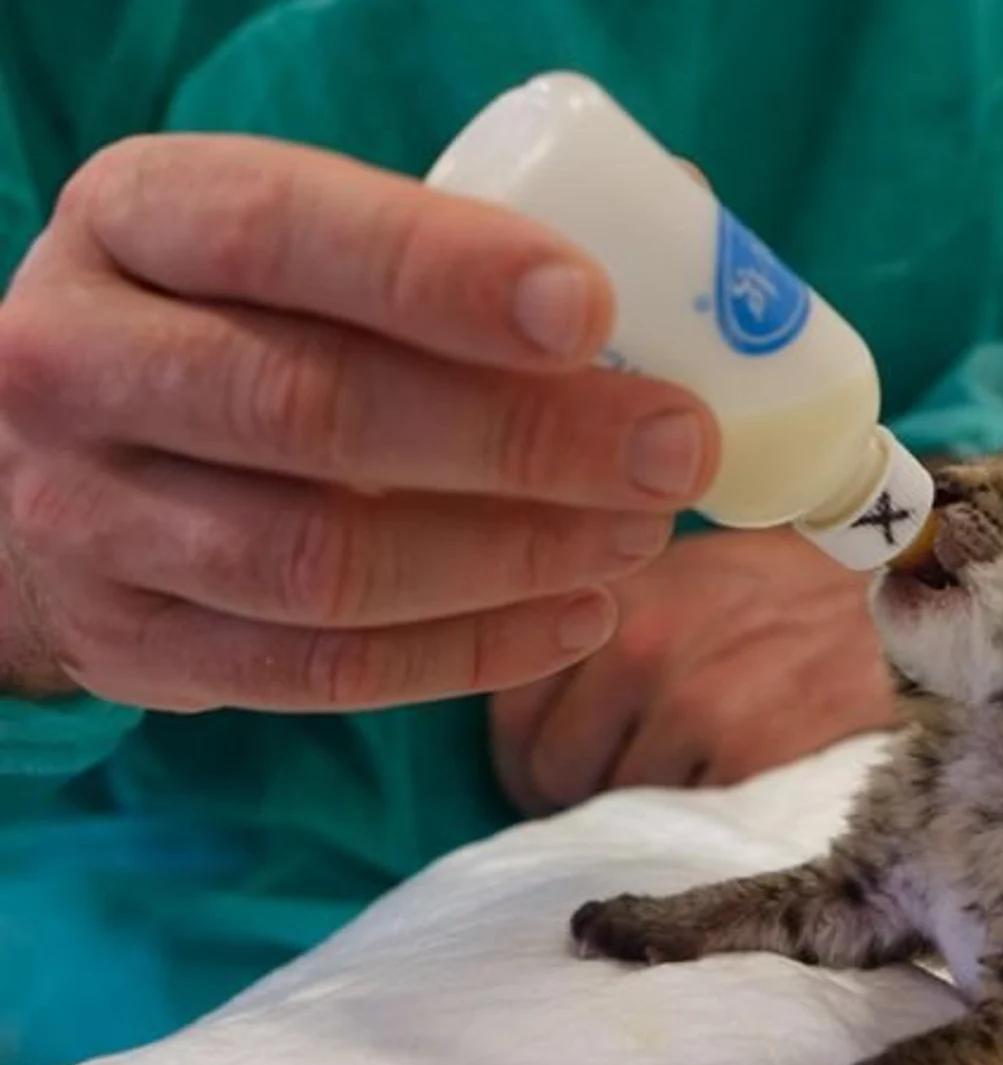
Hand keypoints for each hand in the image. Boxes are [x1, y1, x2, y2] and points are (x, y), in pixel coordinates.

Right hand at [0, 135, 717, 709]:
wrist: (70, 451)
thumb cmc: (252, 319)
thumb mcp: (306, 241)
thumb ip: (458, 242)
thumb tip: (696, 252)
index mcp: (137, 217)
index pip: (281, 231)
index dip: (440, 271)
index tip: (590, 310)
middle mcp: (81, 362)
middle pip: (314, 409)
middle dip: (525, 438)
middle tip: (674, 447)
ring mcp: (89, 516)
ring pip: (322, 562)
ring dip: (514, 555)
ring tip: (642, 533)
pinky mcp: (135, 642)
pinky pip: (320, 672)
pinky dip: (471, 652)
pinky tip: (582, 614)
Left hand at [489, 528, 899, 810]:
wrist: (904, 593)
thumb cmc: (789, 586)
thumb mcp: (681, 569)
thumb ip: (603, 617)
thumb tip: (534, 692)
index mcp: (608, 593)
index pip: (511, 709)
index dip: (526, 754)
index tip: (555, 771)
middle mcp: (636, 643)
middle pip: (549, 768)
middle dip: (574, 792)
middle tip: (620, 790)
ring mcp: (689, 700)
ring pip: (613, 802)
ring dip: (639, 808)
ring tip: (684, 782)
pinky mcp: (745, 751)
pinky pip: (683, 817)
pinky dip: (701, 815)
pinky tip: (731, 787)